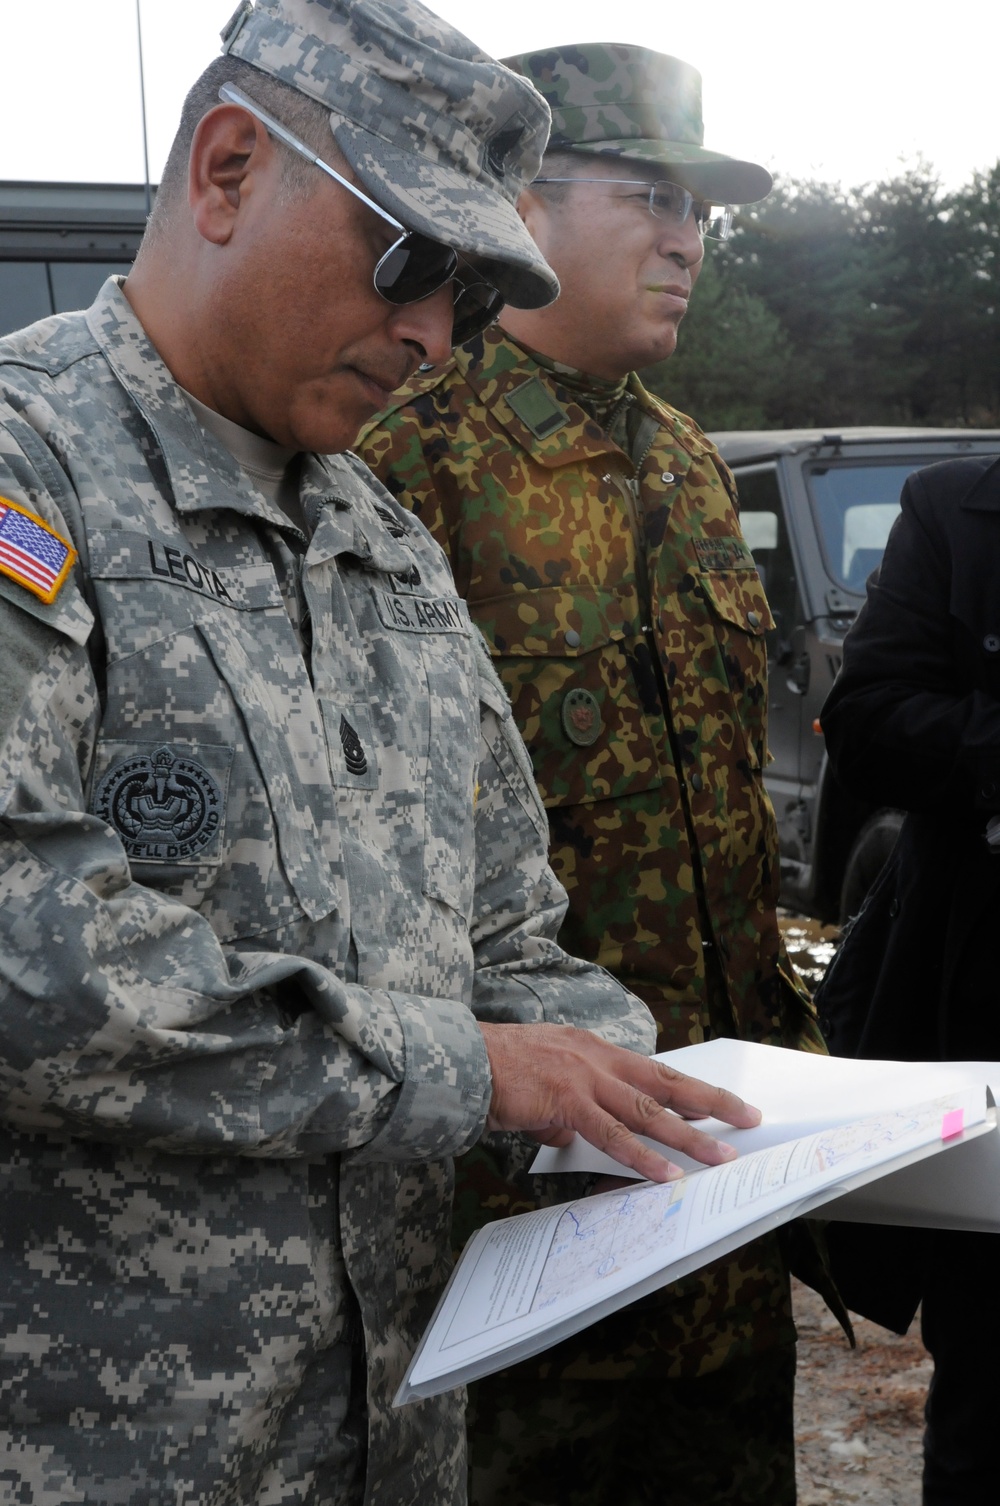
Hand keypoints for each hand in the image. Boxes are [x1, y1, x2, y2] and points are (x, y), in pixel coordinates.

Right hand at [478, 1022, 760, 1183]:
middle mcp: (595, 1056)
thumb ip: (563, 1107)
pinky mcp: (566, 1101)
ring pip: (649, 1111)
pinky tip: (667, 1173)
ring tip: (722, 1155)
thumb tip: (572, 1134)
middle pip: (666, 1082)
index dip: (689, 1087)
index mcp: (591, 1048)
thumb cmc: (492, 1070)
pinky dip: (643, 1157)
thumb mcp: (539, 1082)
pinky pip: (612, 1135)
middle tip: (748, 1117)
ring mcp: (584, 1077)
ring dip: (689, 1136)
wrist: (459, 1059)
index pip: (652, 1069)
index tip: (720, 1101)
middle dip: (711, 1101)